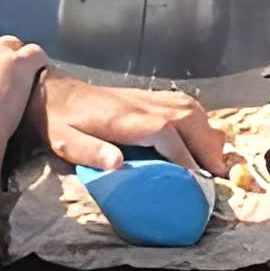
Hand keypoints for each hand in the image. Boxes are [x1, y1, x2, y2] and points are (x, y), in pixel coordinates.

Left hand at [32, 75, 232, 176]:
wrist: (51, 90)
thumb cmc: (58, 121)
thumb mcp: (65, 140)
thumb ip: (90, 152)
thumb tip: (118, 164)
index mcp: (122, 117)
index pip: (165, 132)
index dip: (184, 156)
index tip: (197, 180)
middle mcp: (140, 104)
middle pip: (187, 117)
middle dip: (207, 146)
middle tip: (219, 175)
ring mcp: (146, 98)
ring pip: (190, 108)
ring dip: (207, 133)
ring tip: (216, 161)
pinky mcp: (147, 97)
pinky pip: (183, 104)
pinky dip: (200, 121)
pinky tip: (202, 138)